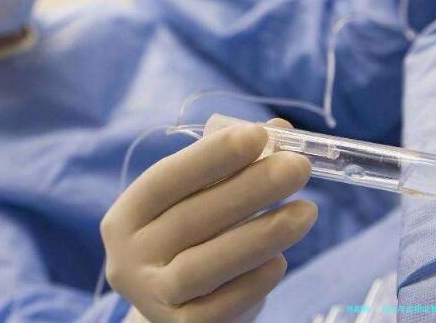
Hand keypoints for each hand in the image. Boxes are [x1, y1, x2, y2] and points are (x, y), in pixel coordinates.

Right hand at [101, 119, 316, 322]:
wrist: (177, 301)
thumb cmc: (193, 234)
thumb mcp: (201, 196)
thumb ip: (234, 161)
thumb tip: (281, 131)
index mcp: (128, 214)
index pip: (165, 179)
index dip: (211, 155)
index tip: (258, 134)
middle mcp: (129, 256)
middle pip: (192, 219)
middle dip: (251, 188)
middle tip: (298, 166)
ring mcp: (153, 296)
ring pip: (207, 265)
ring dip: (263, 234)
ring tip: (308, 211)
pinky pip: (223, 306)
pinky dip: (255, 281)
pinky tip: (281, 260)